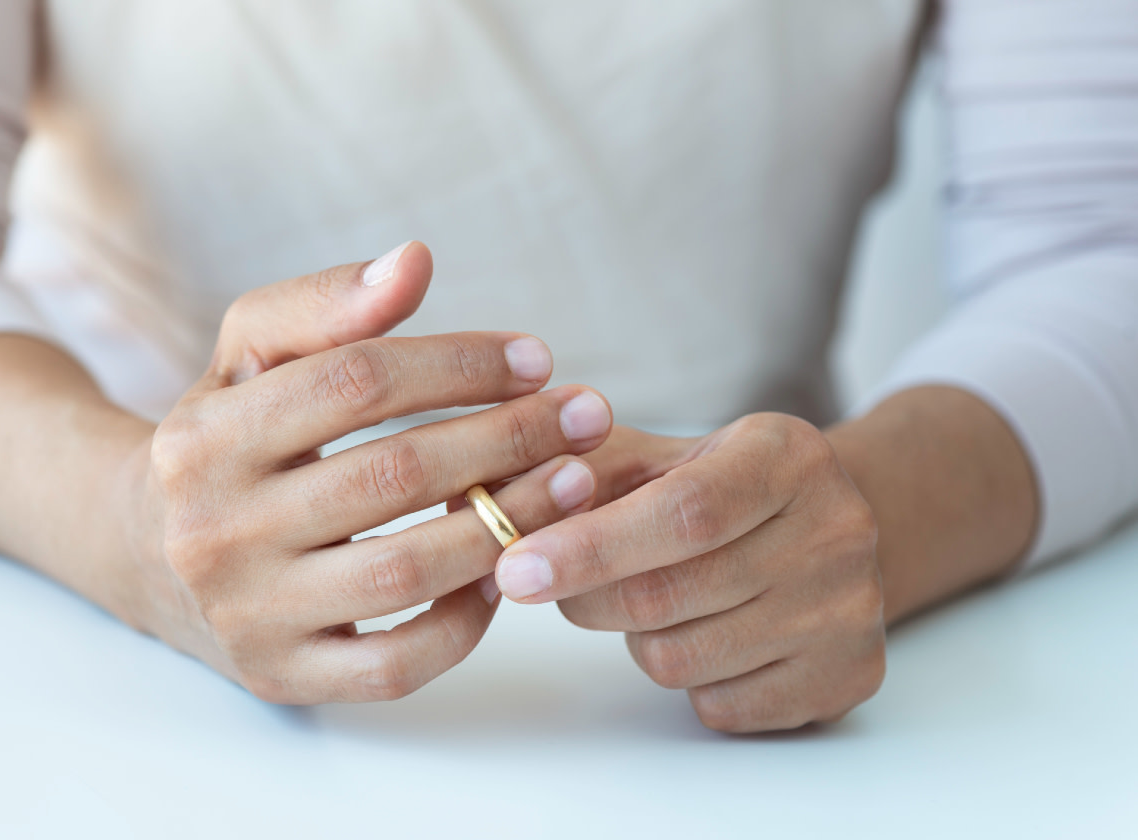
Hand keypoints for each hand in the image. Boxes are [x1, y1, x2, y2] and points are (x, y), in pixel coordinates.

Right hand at [120, 242, 612, 702]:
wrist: (147, 552)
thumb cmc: (226, 439)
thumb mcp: (247, 355)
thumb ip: (325, 304)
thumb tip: (416, 261)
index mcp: (204, 435)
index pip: (356, 380)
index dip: (461, 363)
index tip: (536, 360)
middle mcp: (215, 529)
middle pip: (394, 473)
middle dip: (509, 438)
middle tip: (586, 417)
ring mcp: (249, 614)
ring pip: (407, 569)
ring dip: (509, 521)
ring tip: (572, 483)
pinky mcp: (283, 676)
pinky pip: (398, 662)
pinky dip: (466, 618)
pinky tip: (505, 567)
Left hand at [493, 415, 882, 732]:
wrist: (829, 528)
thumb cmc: (718, 488)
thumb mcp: (659, 454)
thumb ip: (574, 469)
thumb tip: (478, 498)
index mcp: (787, 457)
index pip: (682, 512)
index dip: (590, 546)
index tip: (514, 568)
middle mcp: (836, 531)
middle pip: (668, 594)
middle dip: (586, 595)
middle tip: (552, 580)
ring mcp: (849, 611)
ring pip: (681, 659)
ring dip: (634, 637)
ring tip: (650, 597)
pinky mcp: (846, 677)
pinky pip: (717, 704)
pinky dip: (686, 678)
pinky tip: (701, 631)